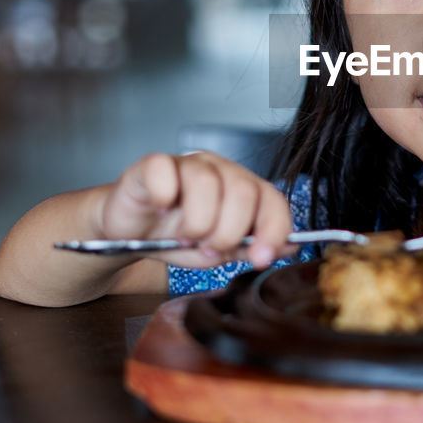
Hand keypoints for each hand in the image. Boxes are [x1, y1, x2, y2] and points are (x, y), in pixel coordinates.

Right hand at [95, 151, 294, 269]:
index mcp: (242, 188)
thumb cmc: (175, 238)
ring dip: (197, 221)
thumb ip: (250, 246)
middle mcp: (219, 170)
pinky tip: (161, 209)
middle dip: (228, 230)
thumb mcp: (218, 251)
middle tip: (209, 248)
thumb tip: (292, 245)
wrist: (130, 235)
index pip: (271, 200)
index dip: (272, 229)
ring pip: (206, 182)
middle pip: (242, 189)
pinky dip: (164, 196)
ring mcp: (186, 164)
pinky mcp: (152, 165)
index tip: (261, 257)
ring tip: (185, 236)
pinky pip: (164, 171)